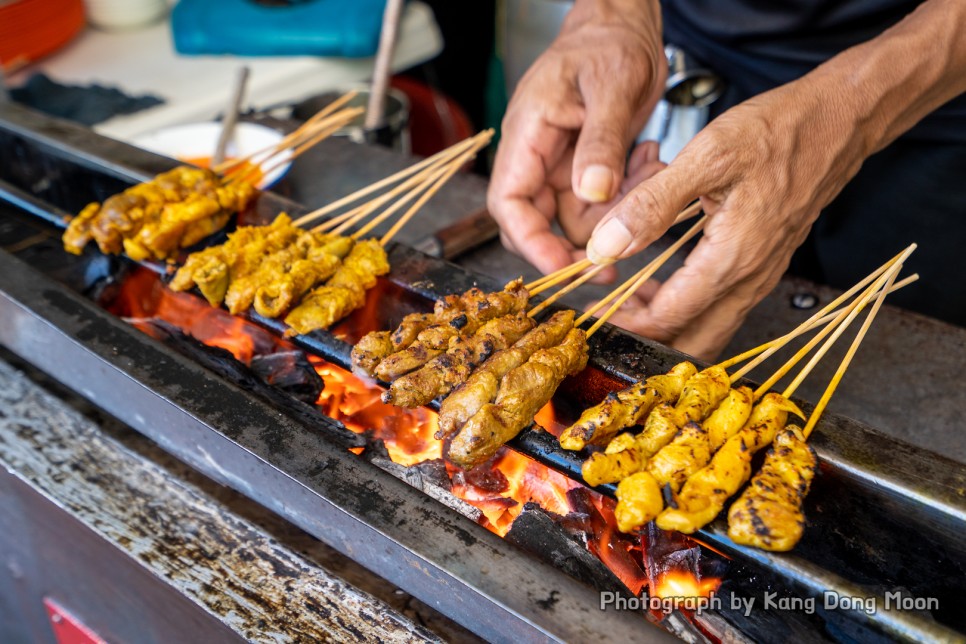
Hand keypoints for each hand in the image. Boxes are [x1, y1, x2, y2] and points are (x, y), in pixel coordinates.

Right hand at [487, 0, 665, 276]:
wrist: (624, 28)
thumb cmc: (607, 43)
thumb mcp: (611, 86)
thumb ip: (601, 141)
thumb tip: (592, 191)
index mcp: (527, 136)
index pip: (509, 203)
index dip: (529, 241)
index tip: (561, 266)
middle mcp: (538, 158)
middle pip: (537, 223)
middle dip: (575, 245)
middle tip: (615, 257)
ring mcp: (562, 168)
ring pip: (577, 219)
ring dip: (617, 212)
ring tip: (649, 168)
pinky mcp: (586, 170)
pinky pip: (602, 204)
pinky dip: (629, 194)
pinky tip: (649, 160)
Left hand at [586, 74, 873, 359]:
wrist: (840, 122)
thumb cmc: (778, 131)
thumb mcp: (706, 158)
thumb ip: (652, 206)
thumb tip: (604, 246)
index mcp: (732, 259)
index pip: (669, 319)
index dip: (625, 324)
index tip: (593, 318)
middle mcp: (750, 278)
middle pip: (691, 339)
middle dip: (645, 338)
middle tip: (606, 320)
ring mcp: (761, 275)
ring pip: (708, 326)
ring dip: (666, 324)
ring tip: (624, 304)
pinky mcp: (764, 265)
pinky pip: (721, 304)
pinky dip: (686, 306)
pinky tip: (659, 285)